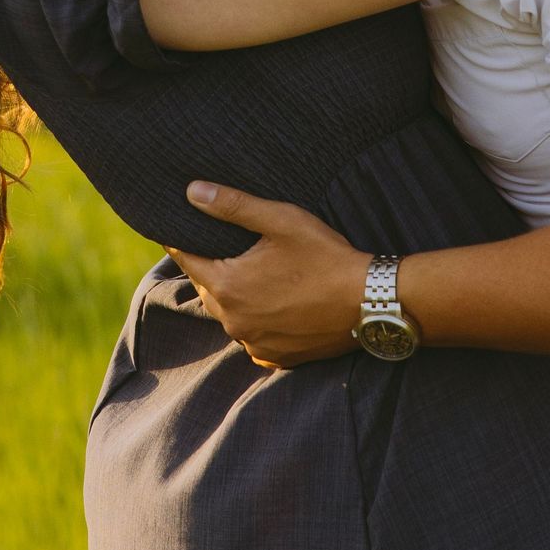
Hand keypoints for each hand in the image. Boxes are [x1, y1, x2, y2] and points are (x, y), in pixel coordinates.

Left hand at [170, 183, 371, 367]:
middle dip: (213, 267)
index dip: (182, 242)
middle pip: (208, 287)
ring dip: (236, 296)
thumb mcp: (281, 221)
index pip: (187, 260)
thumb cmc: (326, 257)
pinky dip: (257, 320)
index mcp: (227, 286)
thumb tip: (192, 192)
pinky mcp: (275, 357)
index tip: (179, 230)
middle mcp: (233, 321)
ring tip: (256, 274)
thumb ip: (233, 206)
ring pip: (230, 314)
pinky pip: (253, 336)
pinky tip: (275, 304)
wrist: (370, 301)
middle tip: (228, 248)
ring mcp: (254, 343)